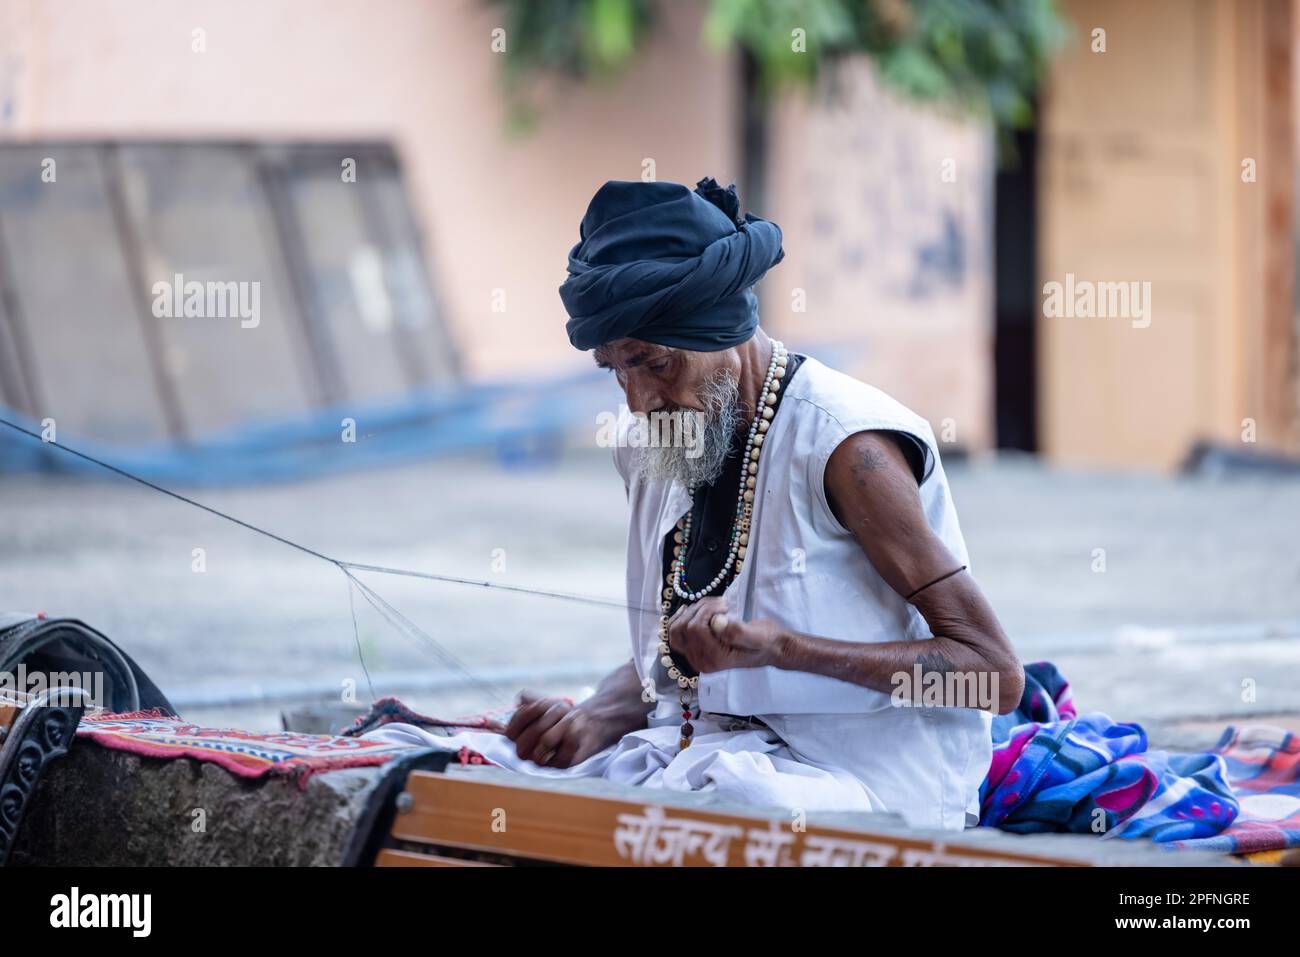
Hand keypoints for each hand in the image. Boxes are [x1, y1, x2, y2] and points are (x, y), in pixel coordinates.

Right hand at [503, 689, 620, 768]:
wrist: (583, 724)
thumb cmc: (558, 714)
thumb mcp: (542, 701)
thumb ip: (527, 697)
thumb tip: (519, 701)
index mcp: (516, 738)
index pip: (513, 729)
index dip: (529, 712)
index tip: (543, 702)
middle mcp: (525, 752)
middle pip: (532, 733)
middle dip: (549, 716)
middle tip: (561, 708)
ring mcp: (542, 761)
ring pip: (547, 740)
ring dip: (562, 722)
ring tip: (572, 715)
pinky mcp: (560, 765)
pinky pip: (565, 749)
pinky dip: (573, 733)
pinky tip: (576, 727)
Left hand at [665, 597, 785, 672]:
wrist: (771, 648)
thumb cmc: (766, 641)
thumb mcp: (758, 636)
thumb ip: (737, 632)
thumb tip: (716, 623)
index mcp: (715, 659)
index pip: (695, 629)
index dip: (706, 611)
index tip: (725, 605)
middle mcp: (701, 661)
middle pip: (681, 629)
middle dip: (698, 609)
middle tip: (720, 604)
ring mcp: (696, 656)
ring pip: (676, 630)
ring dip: (692, 611)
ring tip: (714, 606)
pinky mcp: (695, 649)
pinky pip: (676, 634)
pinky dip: (682, 618)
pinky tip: (695, 610)